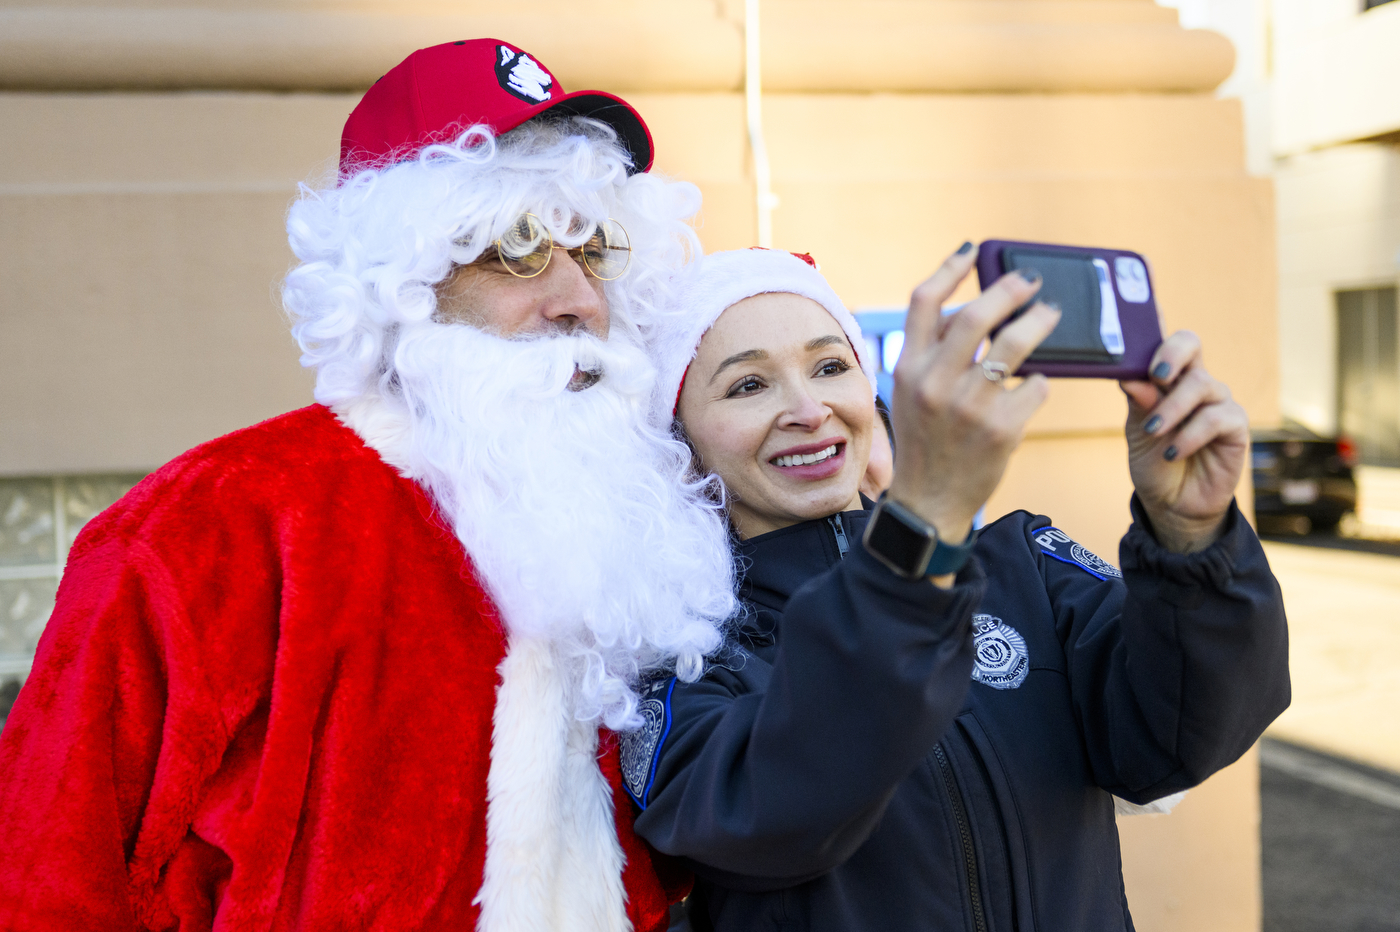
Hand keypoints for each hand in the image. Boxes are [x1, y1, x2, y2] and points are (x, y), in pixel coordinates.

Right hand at [886, 243, 1060, 560]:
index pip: (923, 302)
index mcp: (908, 368)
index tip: (972, 249)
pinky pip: (1035, 387)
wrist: (928, 502)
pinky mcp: (1001, 429)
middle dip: (1009, 290)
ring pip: (1014, 345)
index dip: (950, 268)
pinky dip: (1040, 382)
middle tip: (1031, 282)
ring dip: (1040, 323)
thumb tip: (974, 308)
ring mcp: (968, 407)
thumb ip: (934, 352)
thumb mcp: (912, 393)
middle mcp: (933, 383)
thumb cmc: (926, 442)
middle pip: (975, 315)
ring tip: (1052, 315)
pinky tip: (1036, 386)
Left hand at [1119, 332, 1247, 552]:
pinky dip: (1191, 434)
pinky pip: (1217, 418)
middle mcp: (1194, 383)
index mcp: (1168, 378)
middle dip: (1170, 355)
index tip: (1140, 324)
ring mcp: (1217, 402)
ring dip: (1173, 409)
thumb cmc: (1154, 462)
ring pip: (1201, 385)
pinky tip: (1175, 452)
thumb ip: (1139, 404)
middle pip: (1191, 345)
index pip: (1166, 342)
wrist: (1173, 504)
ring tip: (1153, 431)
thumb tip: (1129, 378)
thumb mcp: (1137, 432)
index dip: (1156, 327)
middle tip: (1154, 376)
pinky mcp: (1235, 426)